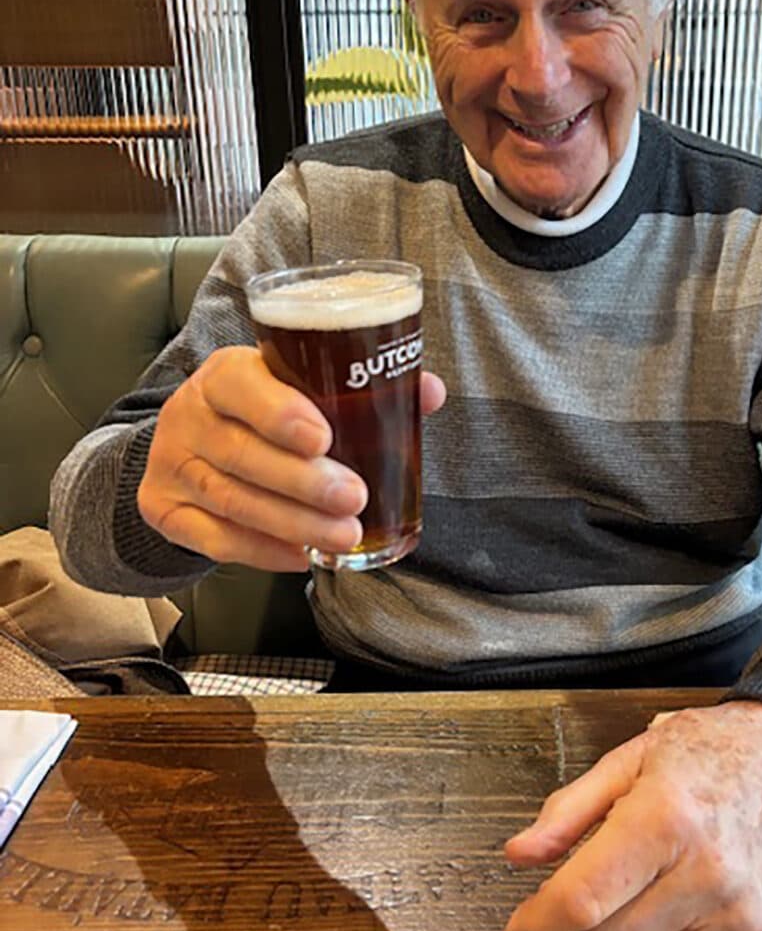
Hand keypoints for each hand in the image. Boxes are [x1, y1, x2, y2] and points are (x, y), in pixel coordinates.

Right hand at [138, 346, 445, 570]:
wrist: (188, 441)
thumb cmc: (262, 409)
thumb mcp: (295, 385)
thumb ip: (358, 387)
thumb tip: (429, 391)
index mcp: (224, 374)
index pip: (241, 386)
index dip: (280, 413)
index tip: (324, 438)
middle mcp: (189, 415)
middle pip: (241, 454)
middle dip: (303, 483)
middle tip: (354, 498)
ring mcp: (172, 465)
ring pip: (232, 501)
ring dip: (293, 523)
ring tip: (345, 535)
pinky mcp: (164, 510)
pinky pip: (216, 540)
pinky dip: (264, 552)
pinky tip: (303, 556)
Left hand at [503, 700, 761, 930]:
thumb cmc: (709, 753)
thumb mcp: (628, 759)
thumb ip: (568, 810)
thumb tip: (522, 853)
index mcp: (667, 817)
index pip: (586, 897)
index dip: (540, 921)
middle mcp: (709, 872)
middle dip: (589, 913)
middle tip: (605, 869)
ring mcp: (741, 911)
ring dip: (637, 918)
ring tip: (664, 863)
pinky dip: (677, 930)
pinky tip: (695, 884)